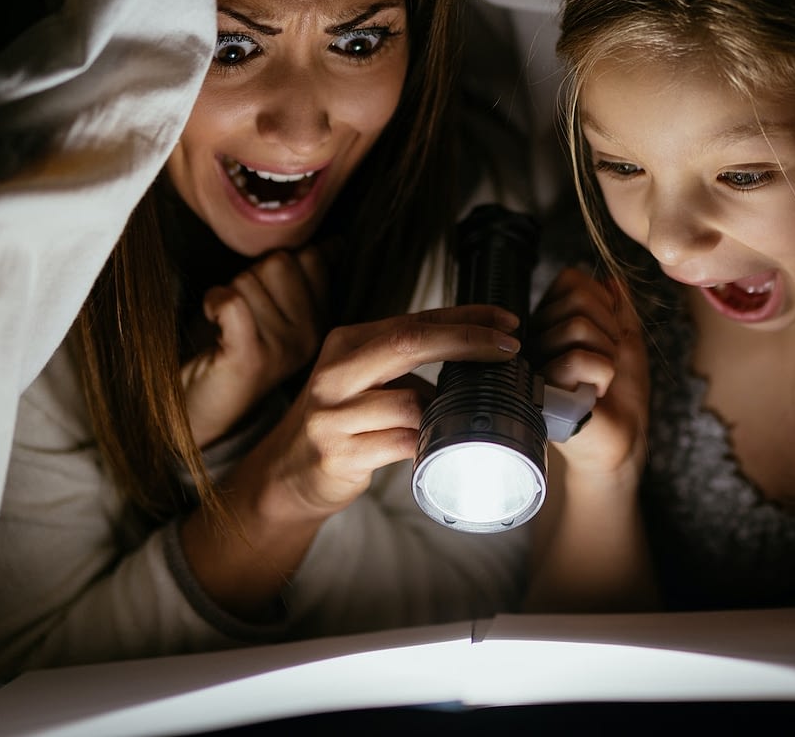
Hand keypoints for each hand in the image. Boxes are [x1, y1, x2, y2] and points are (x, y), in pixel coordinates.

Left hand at [182, 242, 333, 447]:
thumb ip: (305, 277)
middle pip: (280, 262)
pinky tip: (212, 319)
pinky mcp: (250, 357)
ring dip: (228, 293)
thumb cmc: (231, 350)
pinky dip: (213, 300)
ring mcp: (282, 349)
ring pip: (250, 279)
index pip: (309, 256)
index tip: (263, 301)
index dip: (275, 267)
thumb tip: (335, 242)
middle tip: (240, 316)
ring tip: (227, 327)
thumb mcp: (276, 313)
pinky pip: (232, 301)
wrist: (198, 411)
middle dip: (250, 277)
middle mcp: (310, 337)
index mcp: (323, 323)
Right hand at [234, 303, 522, 520]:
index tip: (507, 323)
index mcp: (347, 343)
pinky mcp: (337, 454)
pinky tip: (432, 450)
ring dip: (442, 412)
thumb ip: (408, 366)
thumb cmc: (340, 423)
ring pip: (409, 402)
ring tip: (451, 423)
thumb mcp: (366, 381)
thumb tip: (478, 362)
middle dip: (466, 341)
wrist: (285, 475)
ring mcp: (332, 414)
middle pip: (408, 343)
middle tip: (509, 348)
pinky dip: (425, 446)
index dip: (465, 318)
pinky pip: (401, 445)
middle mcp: (335, 372)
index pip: (414, 320)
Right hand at [528, 266, 649, 482]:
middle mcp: (537, 336)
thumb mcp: (627, 339)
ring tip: (601, 379)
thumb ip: (619, 306)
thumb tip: (611, 277)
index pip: (572, 279)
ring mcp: (535, 361)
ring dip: (607, 355)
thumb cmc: (623, 393)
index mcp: (553, 321)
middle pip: (577, 299)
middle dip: (610, 330)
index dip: (604, 303)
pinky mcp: (539, 388)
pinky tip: (594, 394)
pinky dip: (602, 375)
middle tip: (609, 360)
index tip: (610, 336)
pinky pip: (576, 359)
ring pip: (577, 326)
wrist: (623, 438)